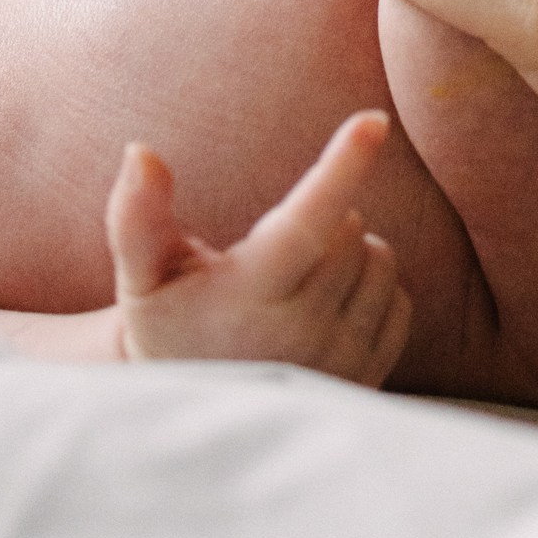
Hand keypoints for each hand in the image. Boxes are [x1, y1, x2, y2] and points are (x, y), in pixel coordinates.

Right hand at [108, 110, 412, 384]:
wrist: (195, 417)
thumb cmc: (169, 326)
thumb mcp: (143, 276)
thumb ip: (137, 215)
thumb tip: (140, 151)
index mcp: (247, 296)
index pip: (305, 223)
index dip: (341, 167)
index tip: (373, 120)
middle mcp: (300, 332)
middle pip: (350, 229)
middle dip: (321, 222)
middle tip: (274, 253)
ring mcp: (339, 360)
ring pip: (381, 261)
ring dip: (351, 254)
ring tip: (298, 281)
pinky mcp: (368, 378)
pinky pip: (399, 302)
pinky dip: (373, 291)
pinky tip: (327, 309)